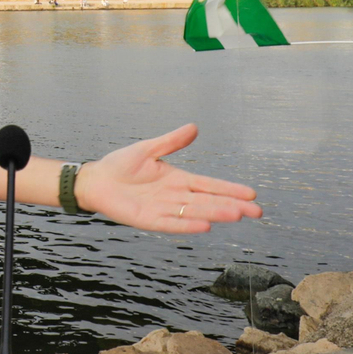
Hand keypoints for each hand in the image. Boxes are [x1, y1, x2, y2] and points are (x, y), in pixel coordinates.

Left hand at [74, 124, 261, 232]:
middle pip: (208, 201)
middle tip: (256, 212)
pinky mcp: (148, 220)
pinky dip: (187, 225)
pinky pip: (171, 223)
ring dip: (215, 214)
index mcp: (178, 180)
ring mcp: (163, 209)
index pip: (209, 185)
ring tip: (236, 215)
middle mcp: (175, 197)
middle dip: (232, 205)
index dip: (229, 190)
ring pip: (194, 212)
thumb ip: (171, 141)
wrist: (96, 180)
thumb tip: (194, 127)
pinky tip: (204, 226)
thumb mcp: (148, 149)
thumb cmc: (121, 165)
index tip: (251, 195)